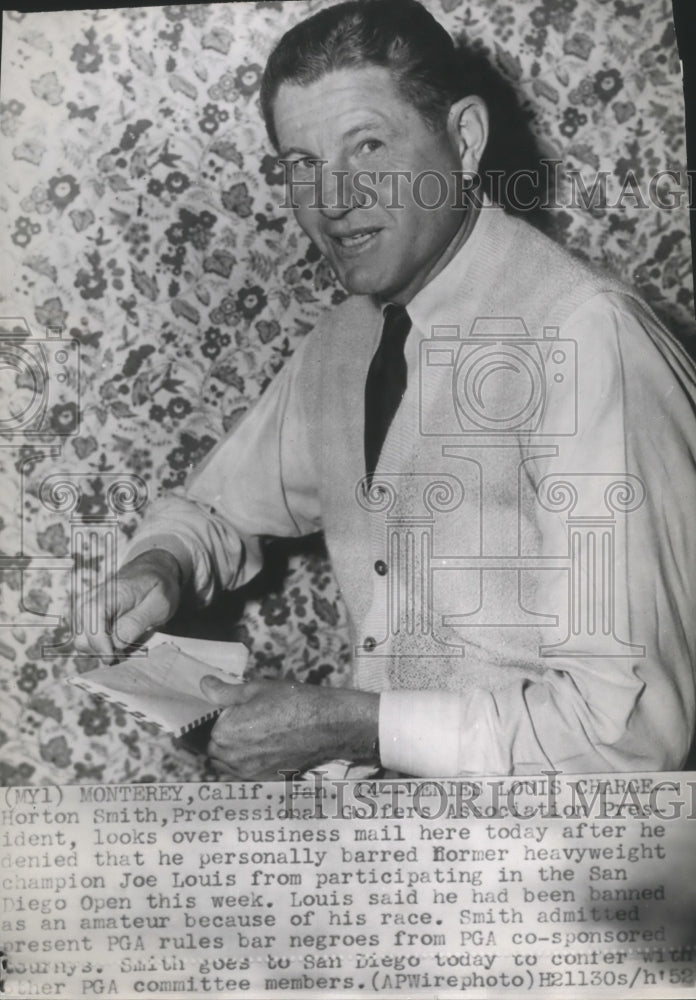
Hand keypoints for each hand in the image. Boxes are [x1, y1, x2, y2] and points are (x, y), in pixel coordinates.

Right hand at [73, 549, 182, 658]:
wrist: (151, 572)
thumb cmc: (158, 588)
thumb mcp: (159, 604)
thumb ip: (137, 622)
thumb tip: (116, 643)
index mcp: (110, 593)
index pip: (94, 623)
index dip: (101, 645)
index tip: (113, 659)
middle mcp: (90, 599)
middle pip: (83, 639)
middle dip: (103, 651)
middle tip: (127, 652)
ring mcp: (84, 608)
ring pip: (82, 643)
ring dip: (103, 650)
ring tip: (126, 645)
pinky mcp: (85, 617)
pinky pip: (87, 640)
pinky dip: (102, 646)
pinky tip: (119, 642)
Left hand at [200, 676, 379, 779]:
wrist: (327, 725)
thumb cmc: (292, 701)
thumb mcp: (255, 688)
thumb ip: (224, 691)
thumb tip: (204, 685)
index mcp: (225, 733)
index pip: (207, 729)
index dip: (220, 717)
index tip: (233, 709)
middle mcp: (233, 758)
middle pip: (215, 749)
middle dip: (224, 736)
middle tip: (246, 720)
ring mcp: (249, 772)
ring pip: (228, 764)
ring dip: (233, 751)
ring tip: (255, 733)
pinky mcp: (265, 779)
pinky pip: (246, 773)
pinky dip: (249, 762)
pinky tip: (266, 746)